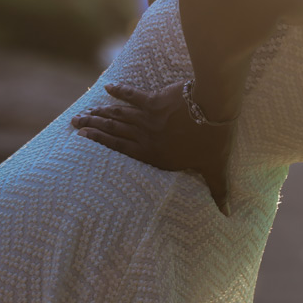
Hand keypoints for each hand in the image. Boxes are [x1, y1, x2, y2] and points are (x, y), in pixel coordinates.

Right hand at [72, 81, 235, 215]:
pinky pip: (133, 95)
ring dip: (100, 112)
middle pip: (114, 131)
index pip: (121, 150)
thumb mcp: (216, 168)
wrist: (213, 110)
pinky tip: (109, 88)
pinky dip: (121, 91)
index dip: (101, 144)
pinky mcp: (155, 99)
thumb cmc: (214, 140)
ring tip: (84, 111)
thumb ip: (218, 190)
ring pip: (119, 115)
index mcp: (155, 155)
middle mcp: (146, 136)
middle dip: (93, 126)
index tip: (82, 139)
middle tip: (75, 123)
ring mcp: (148, 117)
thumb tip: (228, 214)